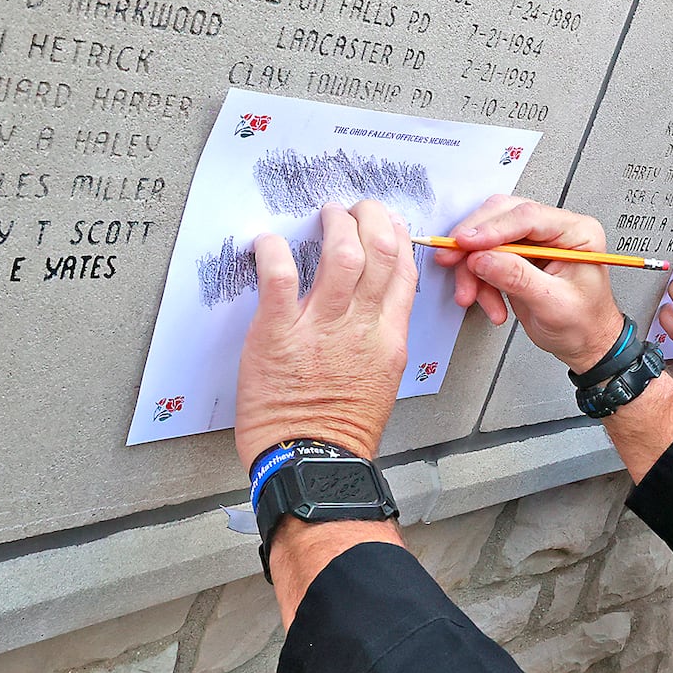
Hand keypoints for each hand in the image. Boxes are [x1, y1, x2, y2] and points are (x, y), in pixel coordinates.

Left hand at [234, 201, 418, 470]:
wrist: (313, 463)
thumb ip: (377, 341)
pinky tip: (268, 242)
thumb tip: (369, 312)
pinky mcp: (278, 335)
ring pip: (341, 254)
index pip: (404, 272)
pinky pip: (279, 278)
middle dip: (370, 217)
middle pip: (381, 251)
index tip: (386, 223)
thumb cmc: (340, 432)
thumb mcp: (379, 381)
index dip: (398, 237)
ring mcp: (321, 329)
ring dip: (333, 225)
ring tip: (324, 216)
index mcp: (388, 339)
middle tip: (354, 209)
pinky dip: (273, 251)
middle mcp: (361, 328)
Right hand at [431, 195, 623, 371]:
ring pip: (488, 238)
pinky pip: (486, 258)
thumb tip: (482, 258)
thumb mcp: (552, 304)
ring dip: (473, 269)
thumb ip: (517, 278)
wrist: (586, 343)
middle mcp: (555, 230)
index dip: (492, 229)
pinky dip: (478, 280)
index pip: (528, 217)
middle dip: (473, 244)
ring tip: (472, 296)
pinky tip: (486, 301)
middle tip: (452, 260)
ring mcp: (535, 242)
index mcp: (576, 232)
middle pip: (502, 218)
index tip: (465, 242)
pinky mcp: (519, 256)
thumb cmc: (584, 324)